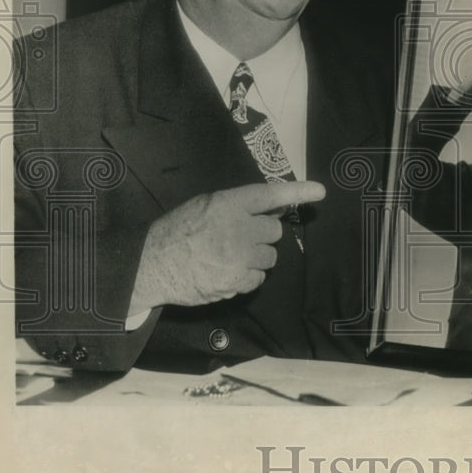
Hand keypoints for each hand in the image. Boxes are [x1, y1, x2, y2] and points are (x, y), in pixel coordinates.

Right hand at [129, 180, 325, 312]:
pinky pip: (259, 277)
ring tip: (231, 257)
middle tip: (240, 239)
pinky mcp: (236, 281)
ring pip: (270, 256)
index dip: (297, 192)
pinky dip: (248, 277)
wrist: (152, 265)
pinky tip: (227, 272)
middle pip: (274, 230)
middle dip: (262, 235)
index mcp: (228, 204)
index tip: (319, 191)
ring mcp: (238, 256)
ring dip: (257, 257)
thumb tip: (273, 206)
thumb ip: (238, 205)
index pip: (269, 195)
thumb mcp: (204, 206)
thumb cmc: (177, 232)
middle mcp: (238, 228)